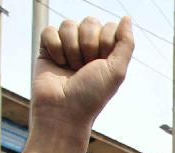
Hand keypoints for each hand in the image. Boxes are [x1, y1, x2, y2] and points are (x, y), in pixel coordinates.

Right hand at [13, 16, 133, 152]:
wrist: (63, 111)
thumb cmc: (92, 95)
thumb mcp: (117, 71)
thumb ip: (126, 43)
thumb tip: (127, 18)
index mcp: (106, 52)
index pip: (109, 27)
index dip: (105, 43)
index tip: (102, 64)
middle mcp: (87, 47)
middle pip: (90, 21)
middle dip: (88, 45)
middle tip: (85, 67)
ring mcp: (67, 47)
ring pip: (69, 24)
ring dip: (71, 48)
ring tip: (71, 68)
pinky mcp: (47, 48)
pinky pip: (50, 31)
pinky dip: (55, 47)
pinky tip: (57, 63)